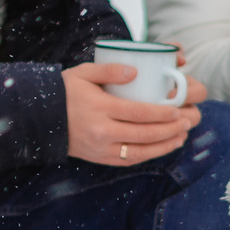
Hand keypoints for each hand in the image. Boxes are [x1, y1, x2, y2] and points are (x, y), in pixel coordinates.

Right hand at [64, 61, 204, 166]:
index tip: (177, 110)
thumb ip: (109, 69)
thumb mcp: (83, 72)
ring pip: (140, 151)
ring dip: (164, 145)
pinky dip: (149, 155)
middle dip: (170, 129)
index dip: (161, 114)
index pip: (138, 113)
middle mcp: (102, 132)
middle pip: (144, 134)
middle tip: (188, 122)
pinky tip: (162, 148)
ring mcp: (101, 148)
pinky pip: (130, 160)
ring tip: (181, 136)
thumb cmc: (66, 91)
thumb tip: (135, 71)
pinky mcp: (101, 159)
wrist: (42, 120)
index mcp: (100, 108)